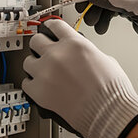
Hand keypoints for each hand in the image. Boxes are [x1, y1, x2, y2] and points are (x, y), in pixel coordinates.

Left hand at [22, 19, 137, 137]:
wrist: (108, 112)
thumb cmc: (111, 90)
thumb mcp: (105, 59)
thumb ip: (87, 52)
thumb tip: (81, 55)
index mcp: (74, 43)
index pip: (55, 25)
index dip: (51, 26)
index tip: (49, 29)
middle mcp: (57, 54)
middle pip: (36, 40)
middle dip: (40, 45)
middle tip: (44, 51)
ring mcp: (45, 72)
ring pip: (27, 61)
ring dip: (35, 66)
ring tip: (43, 72)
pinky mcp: (38, 91)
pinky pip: (26, 83)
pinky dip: (33, 85)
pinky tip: (41, 87)